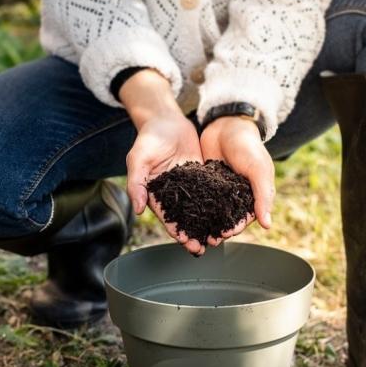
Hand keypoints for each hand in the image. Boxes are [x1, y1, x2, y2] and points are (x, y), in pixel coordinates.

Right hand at [125, 114, 206, 253]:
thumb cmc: (148, 139)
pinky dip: (218, 203)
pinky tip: (229, 213)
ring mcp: (188, 186)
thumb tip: (138, 210)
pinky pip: (211, 192)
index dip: (176, 231)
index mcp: (156, 194)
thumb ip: (136, 184)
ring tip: (219, 235)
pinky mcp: (201, 176)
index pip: (167, 217)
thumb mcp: (138, 159)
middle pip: (185, 218)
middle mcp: (173, 194)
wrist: (166, 120)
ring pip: (199, 208)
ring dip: (208, 223)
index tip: (186, 243)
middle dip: (194, 233)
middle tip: (205, 247)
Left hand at [199, 116, 275, 246]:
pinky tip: (180, 216)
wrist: (227, 124)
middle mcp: (234, 197)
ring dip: (201, 223)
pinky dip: (190, 208)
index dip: (233, 229)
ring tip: (190, 234)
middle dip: (214, 231)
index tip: (222, 236)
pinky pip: (196, 198)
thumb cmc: (248, 147)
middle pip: (224, 219)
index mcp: (251, 197)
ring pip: (209, 212)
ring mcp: (217, 191)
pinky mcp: (203, 182)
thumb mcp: (258, 170)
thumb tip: (267, 225)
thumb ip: (263, 196)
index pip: (243, 219)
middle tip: (203, 240)